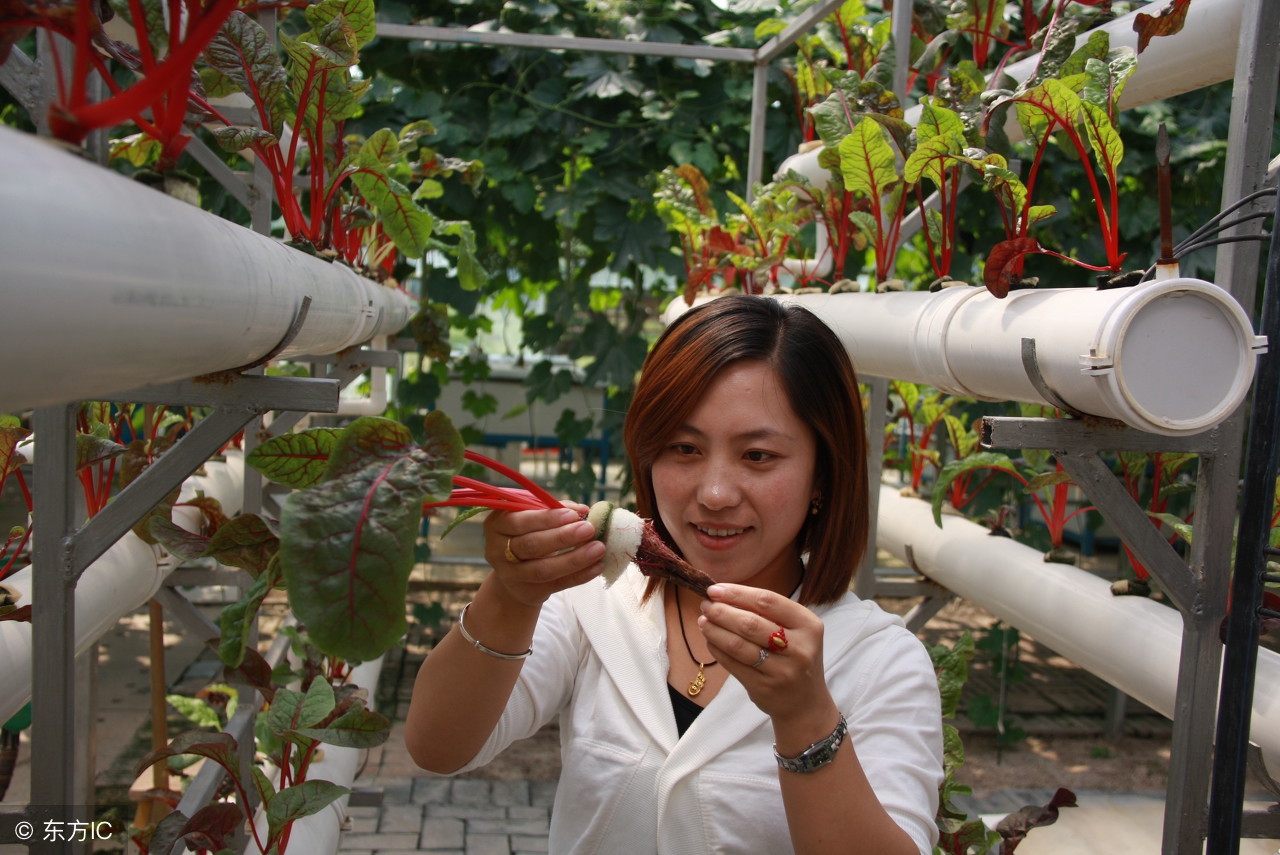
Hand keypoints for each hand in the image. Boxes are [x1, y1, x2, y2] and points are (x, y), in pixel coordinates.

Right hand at [483, 504, 606, 607]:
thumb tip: (582, 509)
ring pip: (544, 569)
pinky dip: (579, 576)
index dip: (547, 518)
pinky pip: (557, 584)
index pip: (520, 521)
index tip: (573, 514)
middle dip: (562, 537)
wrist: (514, 575)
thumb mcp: (531, 518)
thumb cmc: (526, 535)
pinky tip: (596, 566)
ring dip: (574, 559)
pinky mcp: (530, 592)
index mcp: (496, 525)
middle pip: (531, 545)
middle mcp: (497, 551)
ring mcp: (512, 575)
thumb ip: (554, 510)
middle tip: (589, 529)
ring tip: (598, 548)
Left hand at [697, 583, 832, 724]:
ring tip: (703, 621)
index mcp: (808, 625)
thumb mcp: (795, 631)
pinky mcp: (764, 688)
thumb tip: (723, 595)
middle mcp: (799, 648)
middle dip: (721, 612)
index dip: (737, 593)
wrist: (805, 704)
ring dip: (714, 630)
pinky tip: (710, 640)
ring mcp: (782, 671)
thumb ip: (767, 613)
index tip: (715, 589)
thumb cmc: (794, 657)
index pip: (767, 601)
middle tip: (705, 606)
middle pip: (750, 623)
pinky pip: (732, 664)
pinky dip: (717, 649)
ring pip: (738, 645)